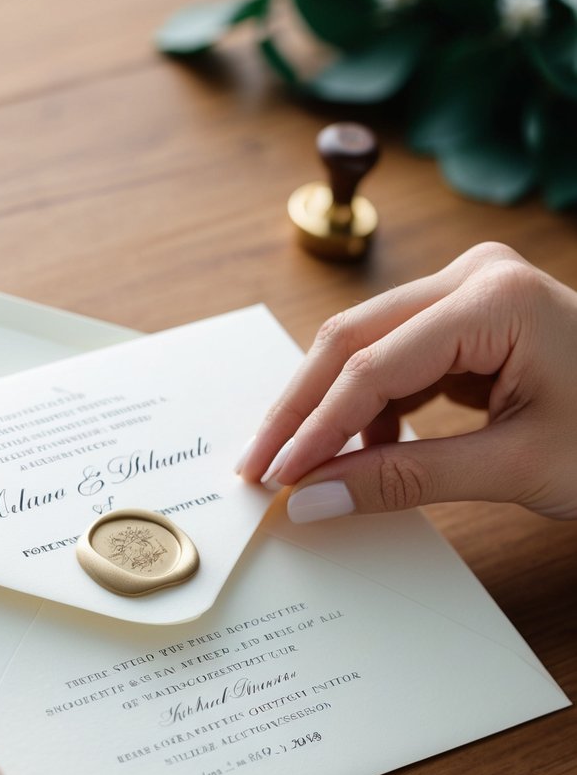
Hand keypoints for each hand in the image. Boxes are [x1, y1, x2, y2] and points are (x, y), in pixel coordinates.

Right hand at [237, 243, 576, 522]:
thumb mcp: (515, 467)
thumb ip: (405, 480)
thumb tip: (313, 496)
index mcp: (495, 300)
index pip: (374, 366)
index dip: (315, 427)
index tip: (276, 477)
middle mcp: (474, 278)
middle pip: (353, 340)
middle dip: (302, 409)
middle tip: (259, 466)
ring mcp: (472, 293)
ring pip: (366, 347)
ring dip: (330, 409)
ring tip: (302, 466)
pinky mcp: (470, 320)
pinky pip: (397, 359)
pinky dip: (371, 409)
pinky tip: (361, 451)